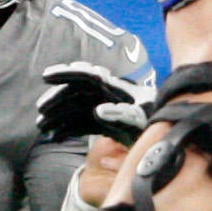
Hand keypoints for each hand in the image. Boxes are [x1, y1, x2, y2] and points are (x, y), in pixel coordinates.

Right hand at [35, 62, 151, 145]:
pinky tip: (56, 137)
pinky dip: (67, 129)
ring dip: (57, 116)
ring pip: (74, 108)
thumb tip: (98, 111)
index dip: (66, 73)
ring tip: (42, 127)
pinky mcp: (104, 125)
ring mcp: (104, 110)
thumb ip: (124, 115)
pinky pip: (81, 124)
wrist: (171, 135)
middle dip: (56, 99)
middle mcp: (107, 96)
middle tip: (40, 111)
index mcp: (116, 88)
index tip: (46, 75)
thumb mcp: (146, 120)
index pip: (86, 75)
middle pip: (76, 92)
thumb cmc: (159, 124)